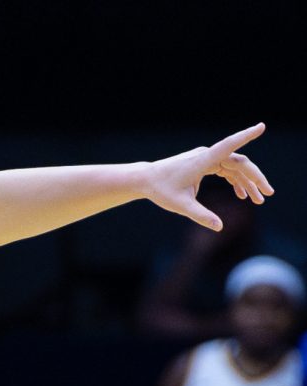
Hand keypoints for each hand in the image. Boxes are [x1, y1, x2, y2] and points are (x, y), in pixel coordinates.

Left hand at [146, 124, 272, 229]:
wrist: (147, 180)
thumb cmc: (161, 191)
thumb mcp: (181, 206)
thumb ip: (201, 216)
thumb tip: (219, 228)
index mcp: (203, 160)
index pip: (229, 145)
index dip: (246, 136)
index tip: (261, 126)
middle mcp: (207, 155)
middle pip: (239, 163)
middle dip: (255, 178)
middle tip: (268, 194)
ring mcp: (206, 158)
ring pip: (234, 168)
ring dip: (246, 183)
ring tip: (257, 200)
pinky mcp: (204, 163)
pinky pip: (225, 170)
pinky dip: (234, 181)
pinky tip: (241, 195)